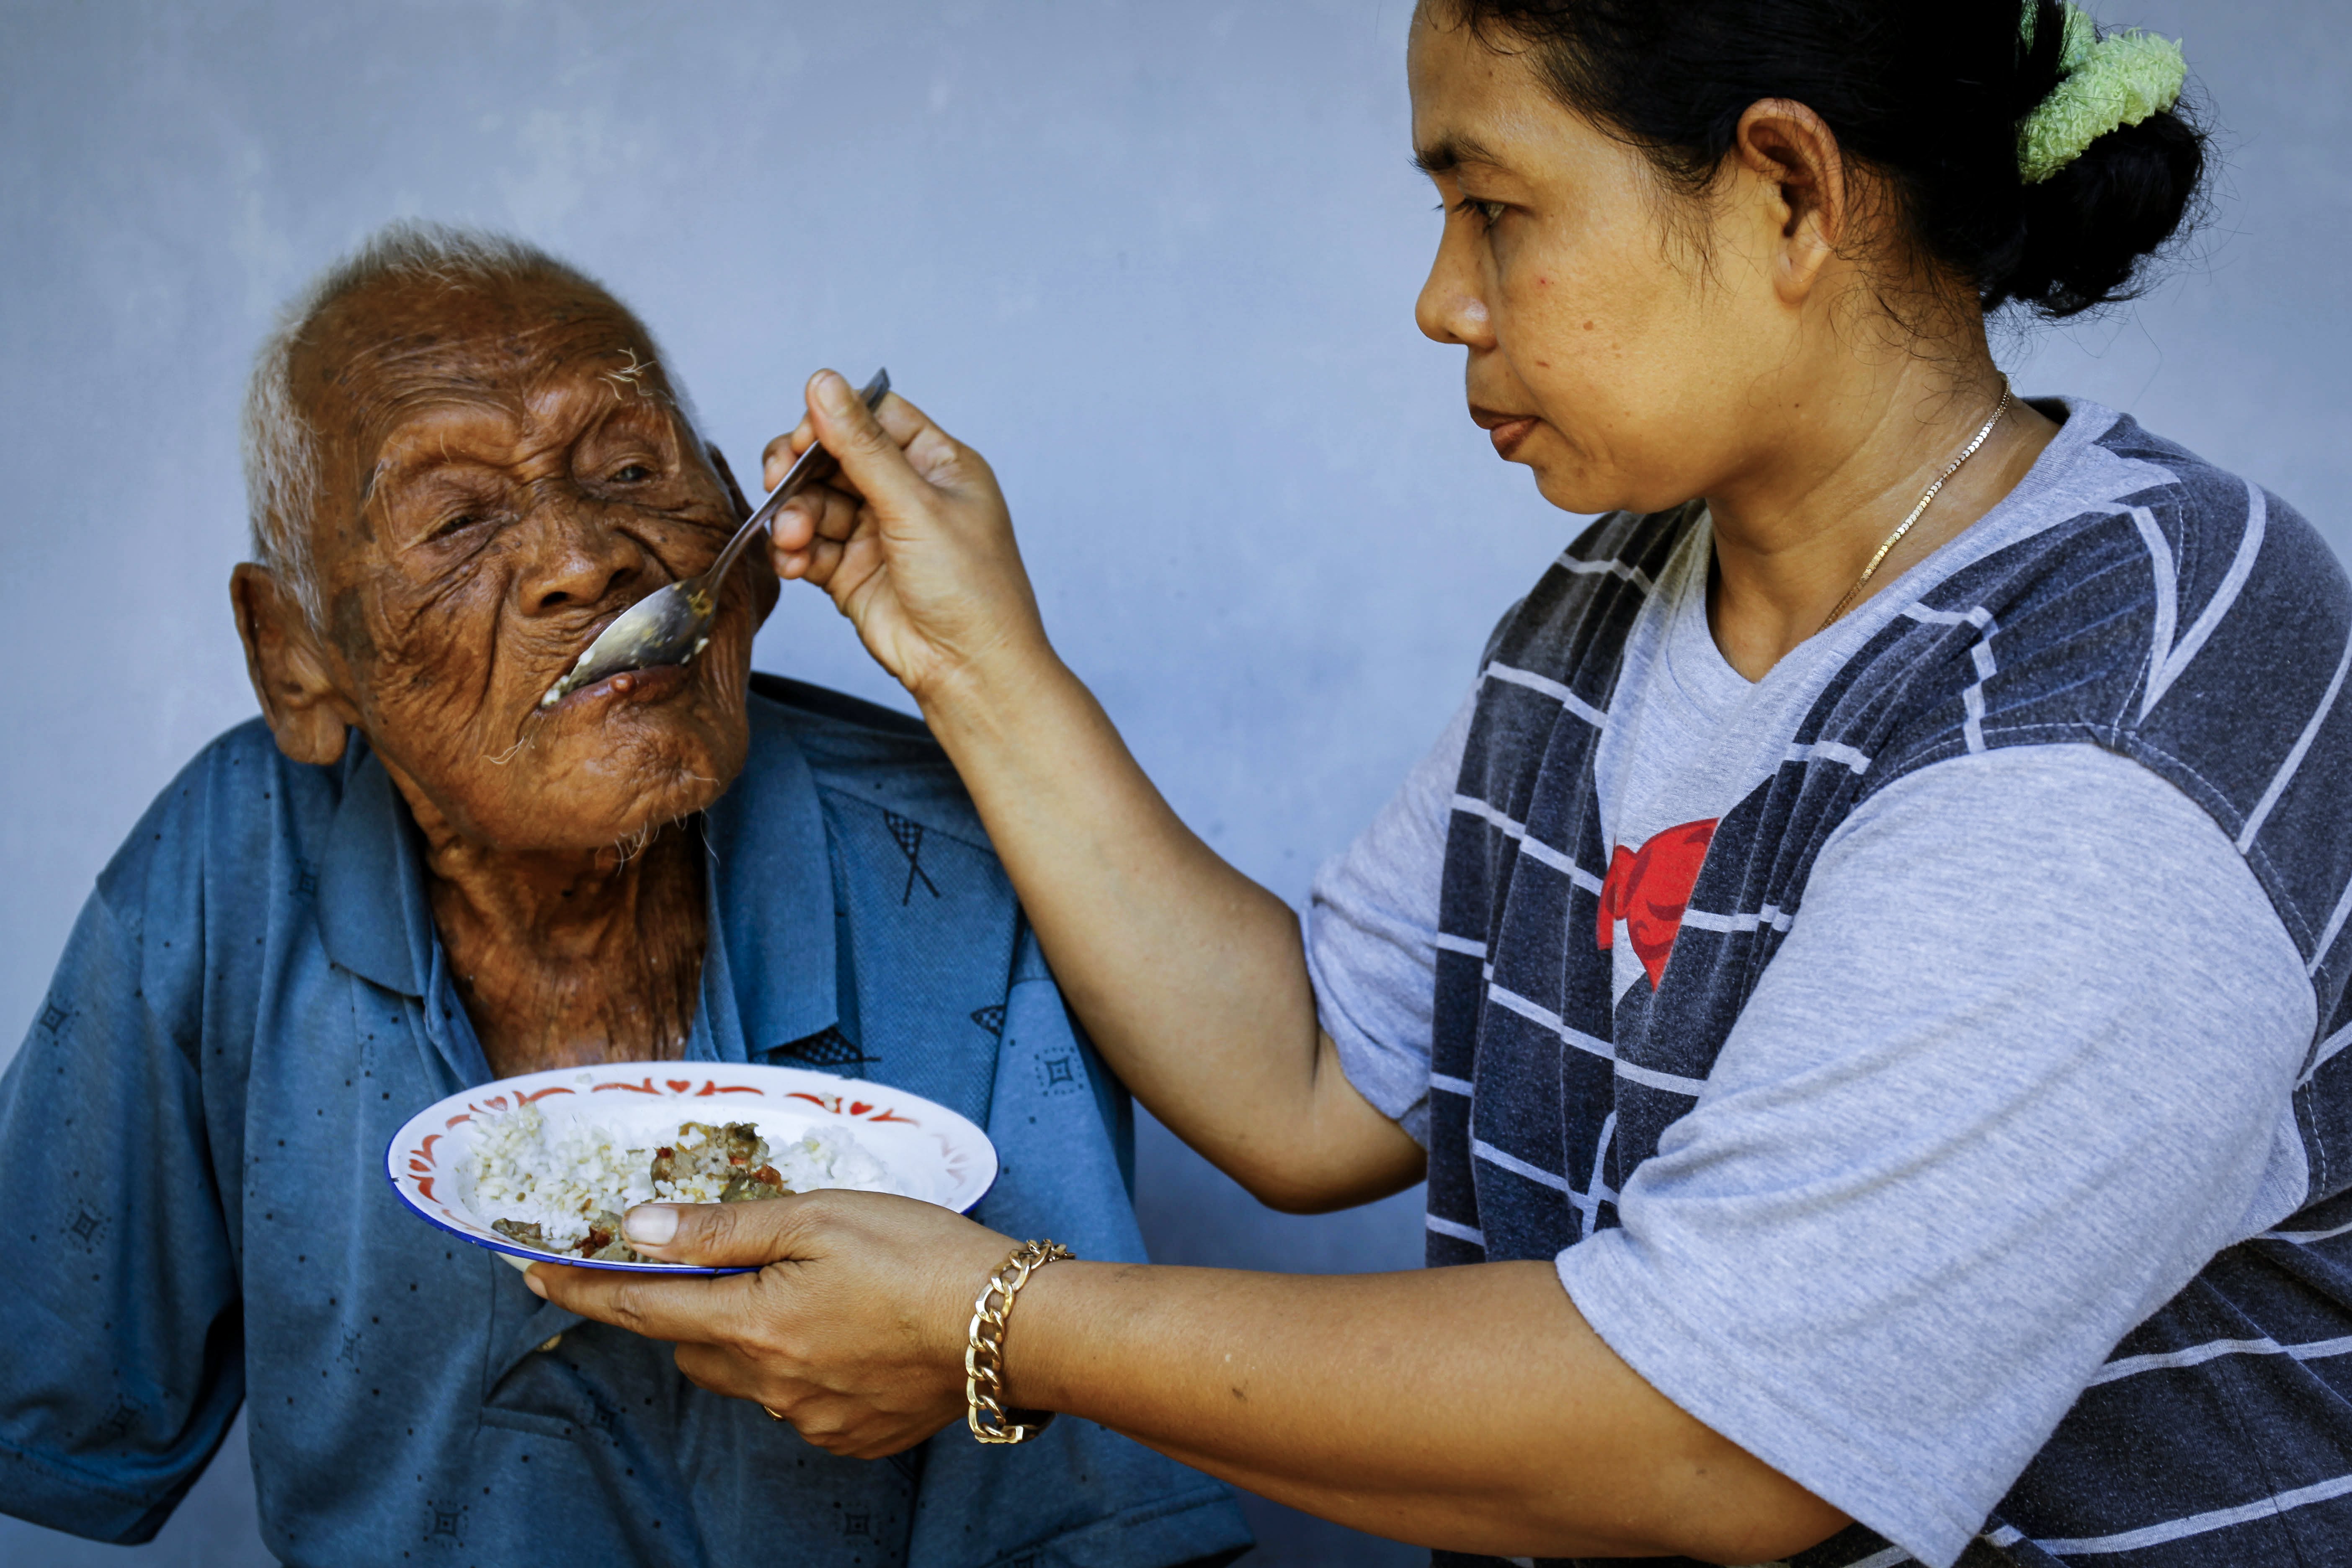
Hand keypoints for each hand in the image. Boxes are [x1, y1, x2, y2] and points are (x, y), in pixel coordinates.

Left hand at [526, 1190, 1013, 1457]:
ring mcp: (809, 1417)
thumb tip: (636, 1229)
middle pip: (691, 1344)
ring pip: (743, 1376)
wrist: (1011, 1327)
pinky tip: (845, 1333)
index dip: (582, 1287)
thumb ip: (723, 1227)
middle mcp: (769, 1384)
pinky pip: (794, 1402)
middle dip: (683, 1305)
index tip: (532, 1271)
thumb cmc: (921, 1255)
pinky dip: (798, 1367)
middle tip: (707, 1263)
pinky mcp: (851, 1435)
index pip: (641, 1305)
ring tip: (804, 1292)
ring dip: (747, 1336)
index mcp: (754, 1322)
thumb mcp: (819, 1216)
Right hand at [764, 370, 1051, 705]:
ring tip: (792, 539)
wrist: (969, 672)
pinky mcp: (852, 571)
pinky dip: (794, 551)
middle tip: (777, 481)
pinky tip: (792, 562)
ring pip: (814, 503)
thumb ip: (862, 447)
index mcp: (938, 464)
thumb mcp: (915, 506)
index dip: (833, 421)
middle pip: (835, 457)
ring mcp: (877, 533)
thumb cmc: (972, 590)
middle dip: (801, 470)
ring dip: (794, 516)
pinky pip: (809, 546)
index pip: (875, 418)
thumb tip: (824, 384)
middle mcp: (906, 494)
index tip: (802, 438)